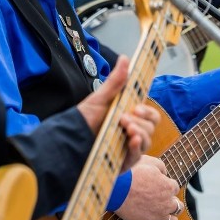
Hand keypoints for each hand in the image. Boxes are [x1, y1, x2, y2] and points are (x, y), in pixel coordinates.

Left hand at [76, 56, 159, 172]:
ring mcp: (129, 148)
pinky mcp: (124, 161)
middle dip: (141, 122)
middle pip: (151, 127)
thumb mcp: (100, 99)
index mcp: (129, 117)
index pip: (150, 115)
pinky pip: (137, 155)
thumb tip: (125, 58)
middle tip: (124, 118)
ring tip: (125, 127)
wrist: (68, 141)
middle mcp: (131, 132)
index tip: (138, 108)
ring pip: (147, 140)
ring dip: (140, 132)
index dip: (148, 111)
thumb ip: (115, 81)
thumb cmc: (84, 119)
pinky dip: (137, 147)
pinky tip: (131, 141)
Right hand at [114, 155, 181, 219]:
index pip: (175, 187)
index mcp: (169, 187)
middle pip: (177, 206)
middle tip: (164, 199)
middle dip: (172, 202)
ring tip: (163, 213)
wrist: (116, 188)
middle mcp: (167, 203)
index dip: (167, 184)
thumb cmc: (132, 172)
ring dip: (169, 216)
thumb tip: (164, 172)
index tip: (160, 184)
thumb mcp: (149, 161)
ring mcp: (158, 216)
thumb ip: (161, 166)